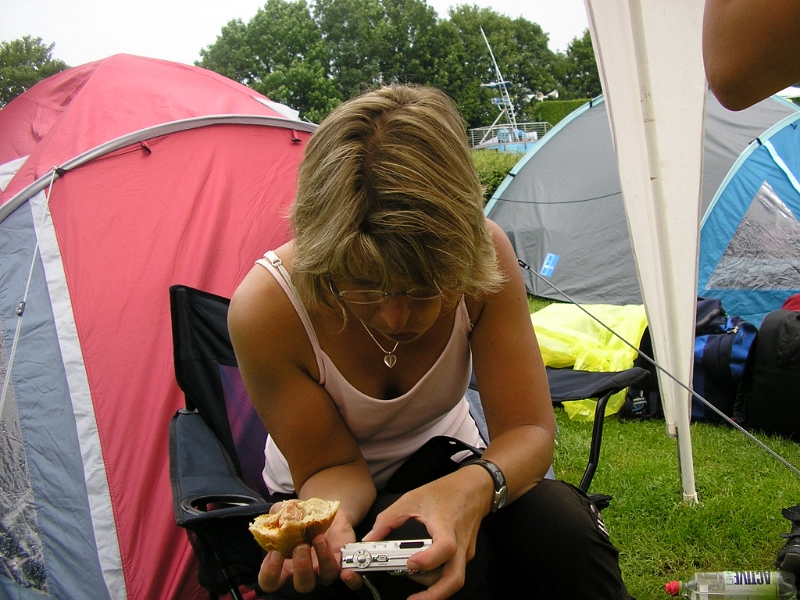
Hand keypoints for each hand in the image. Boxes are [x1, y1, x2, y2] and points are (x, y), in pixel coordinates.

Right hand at [256, 504, 362, 593]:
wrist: (326, 511)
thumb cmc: (302, 516)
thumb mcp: (288, 511)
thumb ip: (279, 512)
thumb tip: (277, 513)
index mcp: (286, 565)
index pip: (271, 581)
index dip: (270, 572)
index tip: (274, 554)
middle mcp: (306, 572)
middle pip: (302, 585)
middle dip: (301, 568)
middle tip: (301, 547)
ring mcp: (326, 569)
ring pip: (326, 577)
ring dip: (323, 559)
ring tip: (320, 539)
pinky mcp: (344, 562)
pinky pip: (352, 581)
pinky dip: (351, 579)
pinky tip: (347, 571)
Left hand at [362, 470, 489, 599]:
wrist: (474, 488)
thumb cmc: (445, 491)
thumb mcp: (411, 499)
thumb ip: (388, 520)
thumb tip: (369, 540)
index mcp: (446, 524)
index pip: (445, 548)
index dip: (428, 560)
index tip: (410, 563)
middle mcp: (459, 542)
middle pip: (454, 579)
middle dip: (433, 595)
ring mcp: (465, 551)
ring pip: (453, 579)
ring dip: (433, 588)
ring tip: (412, 581)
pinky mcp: (465, 555)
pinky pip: (453, 573)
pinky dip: (437, 579)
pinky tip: (422, 573)